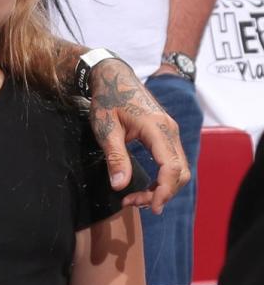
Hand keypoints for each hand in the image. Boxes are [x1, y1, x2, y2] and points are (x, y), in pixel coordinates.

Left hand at [87, 58, 189, 214]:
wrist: (114, 77)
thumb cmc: (108, 99)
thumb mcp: (105, 129)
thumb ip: (115, 157)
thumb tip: (120, 186)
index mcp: (157, 128)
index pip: (171, 167)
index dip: (163, 191)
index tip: (150, 207)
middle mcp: (170, 131)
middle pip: (180, 172)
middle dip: (161, 194)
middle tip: (133, 203)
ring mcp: (171, 132)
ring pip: (179, 170)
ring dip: (162, 188)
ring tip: (135, 198)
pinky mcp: (167, 135)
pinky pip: (173, 162)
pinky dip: (163, 179)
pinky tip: (145, 188)